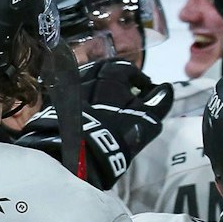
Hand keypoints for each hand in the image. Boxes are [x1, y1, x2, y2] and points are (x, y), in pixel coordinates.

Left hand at [19, 61, 173, 189]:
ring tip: (105, 104)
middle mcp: (87, 76)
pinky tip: (87, 113)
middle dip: (115, 79)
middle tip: (124, 94)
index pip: (126, 68)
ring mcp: (69, 89)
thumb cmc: (117, 133)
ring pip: (85, 81)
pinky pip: (71, 95)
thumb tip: (166, 88)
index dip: (138, 78)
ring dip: (97, 88)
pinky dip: (81, 99)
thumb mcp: (145, 121)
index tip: (145, 89)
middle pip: (102, 70)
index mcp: (110, 76)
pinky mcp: (56, 104)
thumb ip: (158, 103)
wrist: (78, 153)